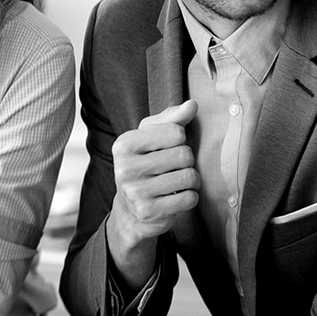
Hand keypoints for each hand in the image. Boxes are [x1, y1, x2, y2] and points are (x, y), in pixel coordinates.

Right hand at [108, 99, 199, 270]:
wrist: (131, 210)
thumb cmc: (146, 165)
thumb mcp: (152, 138)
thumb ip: (172, 119)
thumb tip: (192, 105)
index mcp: (124, 144)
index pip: (176, 132)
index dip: (180, 141)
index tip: (166, 150)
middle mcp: (125, 168)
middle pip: (184, 155)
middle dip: (186, 162)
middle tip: (172, 169)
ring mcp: (135, 192)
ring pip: (189, 177)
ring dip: (191, 181)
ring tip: (176, 183)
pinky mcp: (148, 211)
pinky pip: (189, 198)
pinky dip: (189, 198)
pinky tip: (175, 198)